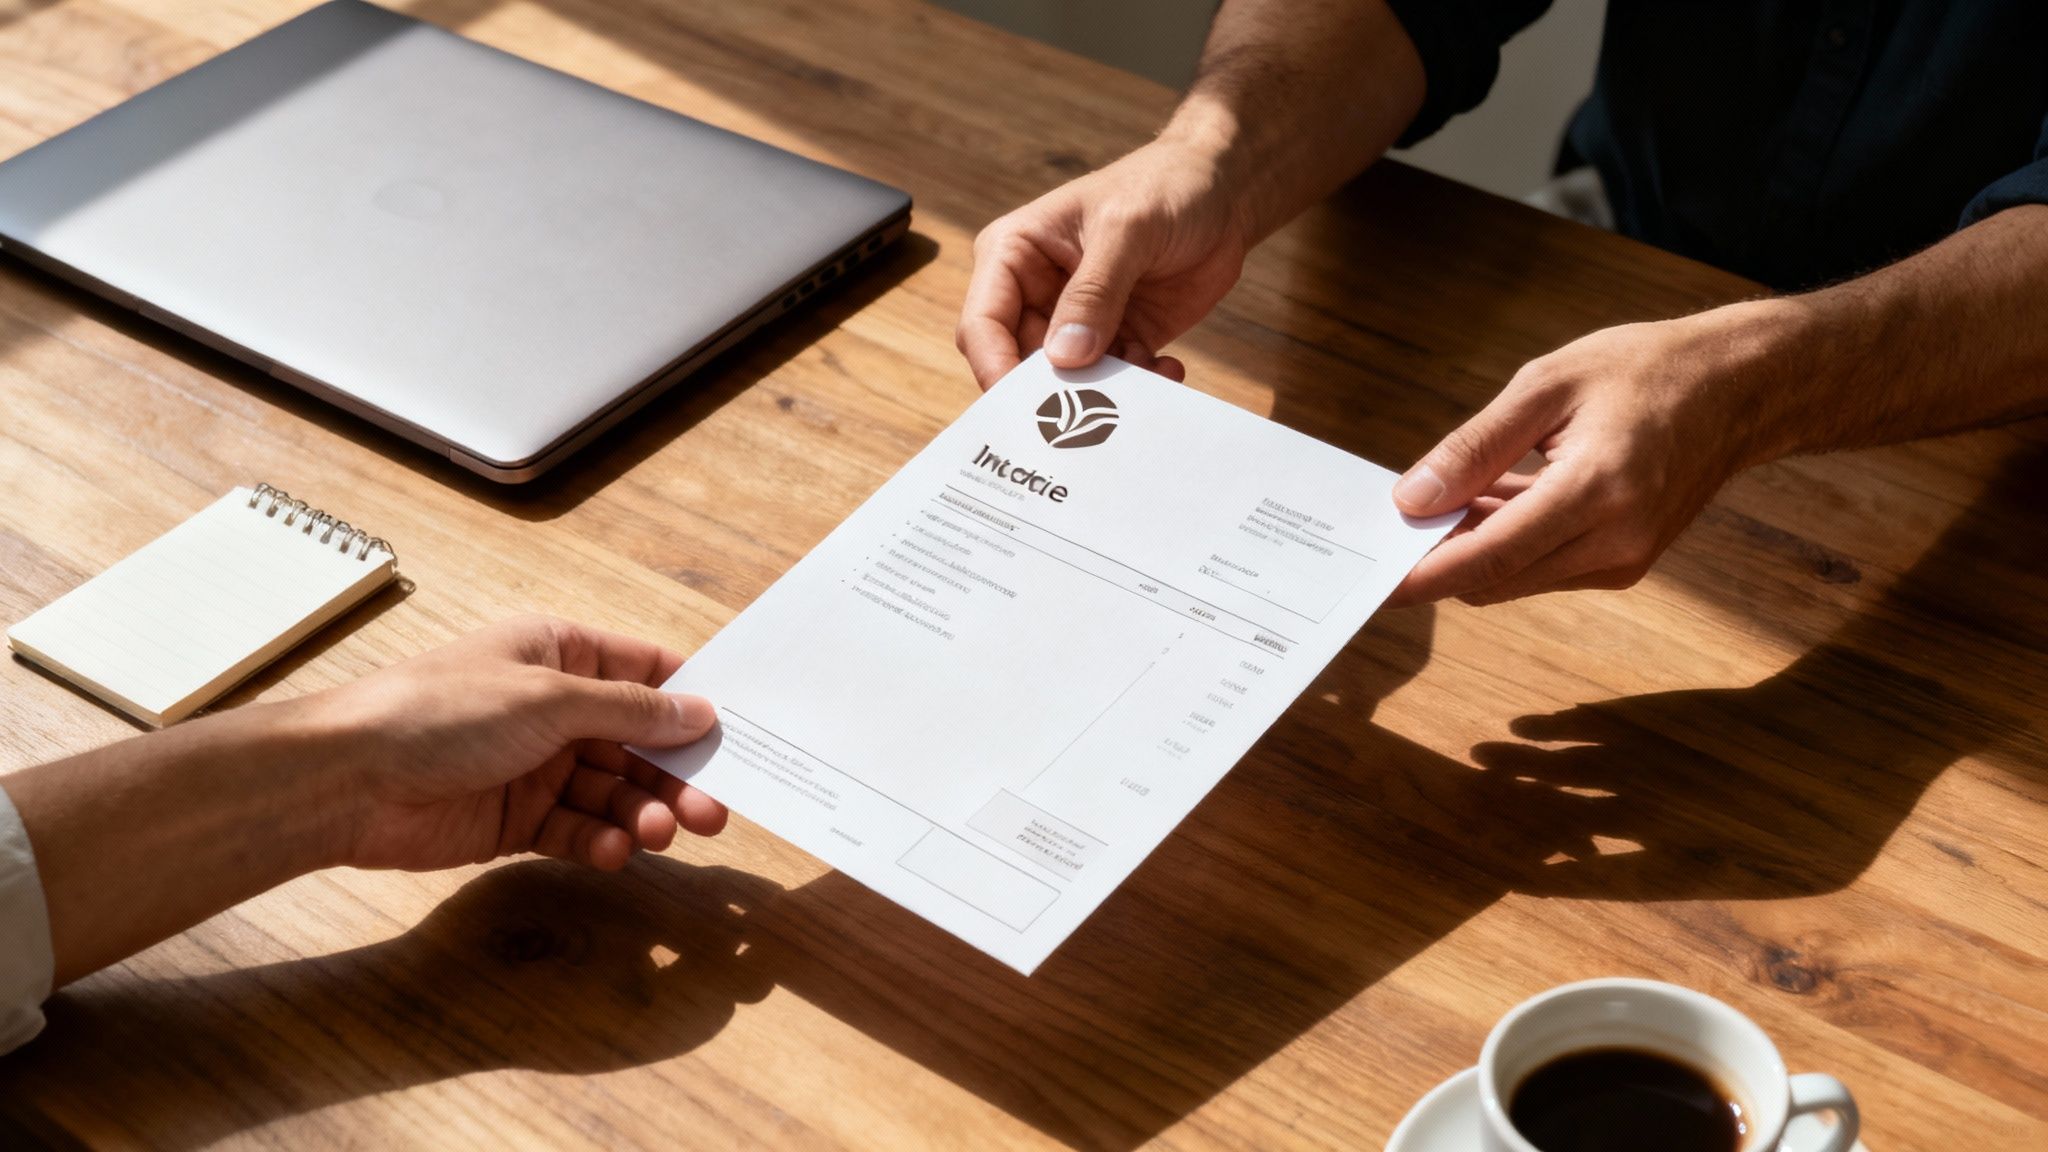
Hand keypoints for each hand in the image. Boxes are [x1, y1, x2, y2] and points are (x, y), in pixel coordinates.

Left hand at [305, 616, 726, 871]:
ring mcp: (536, 765)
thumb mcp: (548, 699)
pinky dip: (600, 841)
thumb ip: (629, 711)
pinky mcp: (517, 820)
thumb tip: (698, 713)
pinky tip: (613, 850)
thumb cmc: (439, 713)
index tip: (737, 736)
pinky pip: (577, 830)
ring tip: (658, 833)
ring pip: (614, 791)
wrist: (346, 781)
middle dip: (675, 774)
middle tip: (711, 811)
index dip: (692, 701)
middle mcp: (553, 707)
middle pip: (638, 741)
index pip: (646, 672)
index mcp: (560, 653)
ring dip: (642, 812)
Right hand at [957, 137, 1253, 388]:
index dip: (995, 367)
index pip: (983, 323)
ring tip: (1149, 375)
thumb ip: (1094, 293)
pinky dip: (1139, 386)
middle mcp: (1035, 292)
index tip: (1023, 409)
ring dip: (1106, 392)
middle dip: (1055, 392)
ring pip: (1069, 382)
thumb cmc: (1163, 186)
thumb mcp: (1126, 229)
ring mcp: (1075, 321)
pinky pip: (1115, 381)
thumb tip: (1064, 358)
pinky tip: (1169, 367)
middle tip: (1094, 411)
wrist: (1221, 192)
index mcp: (1014, 254)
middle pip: (1021, 364)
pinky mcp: (1117, 339)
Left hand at [1387, 303, 1791, 605]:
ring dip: (1474, 549)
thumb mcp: (1547, 386)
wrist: (1740, 388)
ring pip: (1517, 578)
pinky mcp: (1627, 563)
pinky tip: (1493, 499)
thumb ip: (1474, 447)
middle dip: (1440, 560)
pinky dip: (1509, 543)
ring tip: (1450, 494)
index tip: (1376, 578)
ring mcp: (1625, 560)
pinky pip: (1545, 568)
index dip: (1424, 574)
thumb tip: (1410, 499)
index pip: (1489, 556)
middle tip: (1396, 521)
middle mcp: (1616, 540)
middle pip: (1497, 579)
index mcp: (1597, 490)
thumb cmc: (1644, 371)